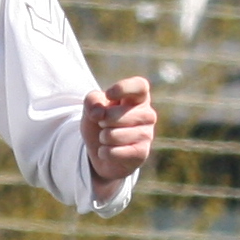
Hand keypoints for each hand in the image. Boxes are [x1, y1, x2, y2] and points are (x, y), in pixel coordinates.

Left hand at [82, 76, 155, 197]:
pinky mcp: (142, 153)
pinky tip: (109, 151)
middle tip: (104, 123)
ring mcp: (147, 134)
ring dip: (103, 137)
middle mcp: (147, 114)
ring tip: (108, 137)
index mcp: (139, 97)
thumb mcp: (91, 107)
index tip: (109, 95)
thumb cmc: (101, 122)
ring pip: (113, 135)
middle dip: (103, 120)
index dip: (123, 88)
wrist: (103, 151)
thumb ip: (92, 101)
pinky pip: (114, 152)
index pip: (139, 86)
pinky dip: (104, 152)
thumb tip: (99, 113)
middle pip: (117, 114)